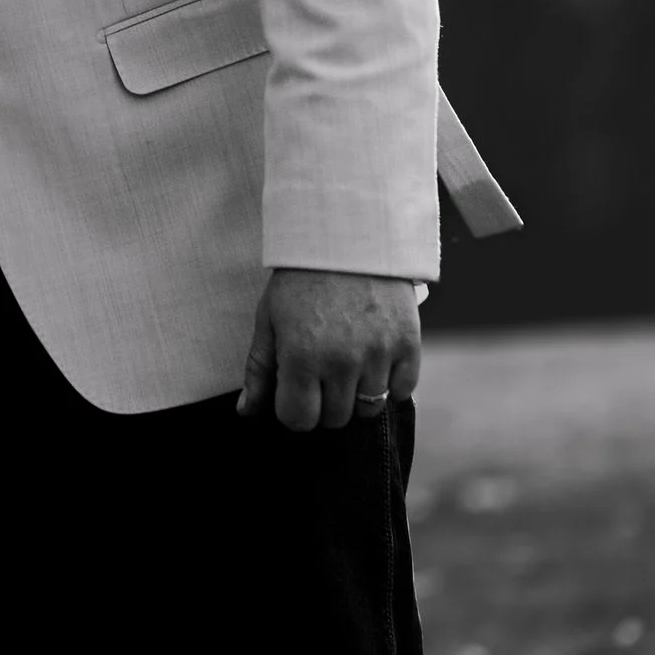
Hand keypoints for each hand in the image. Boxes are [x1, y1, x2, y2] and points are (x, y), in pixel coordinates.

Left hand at [238, 267, 422, 432]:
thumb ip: (259, 369)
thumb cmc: (301, 279)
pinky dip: (391, 384)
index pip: (299, 420)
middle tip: (322, 373)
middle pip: (335, 418)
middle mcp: (341, 362)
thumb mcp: (269, 318)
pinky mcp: (408, 344)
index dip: (295, 410)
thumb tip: (246, 412)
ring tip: (349, 365)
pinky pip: (402, 390)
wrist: (349, 235)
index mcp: (301, 357)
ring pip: (369, 409)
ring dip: (357, 396)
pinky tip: (376, 362)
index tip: (297, 392)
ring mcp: (378, 354)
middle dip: (324, 403)